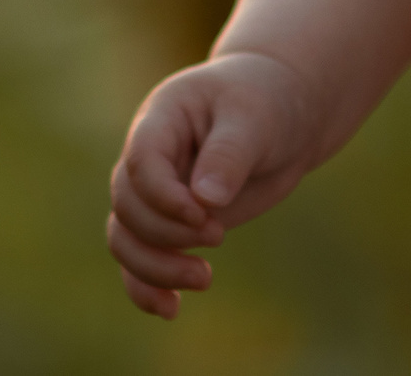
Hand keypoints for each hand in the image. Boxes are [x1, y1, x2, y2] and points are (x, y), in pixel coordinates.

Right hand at [106, 53, 316, 317]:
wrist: (284, 111)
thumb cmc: (266, 101)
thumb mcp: (253, 118)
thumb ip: (228, 154)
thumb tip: (206, 201)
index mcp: (161, 119)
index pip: (140, 163)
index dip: (163, 197)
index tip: (204, 216)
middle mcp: (149, 157)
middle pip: (128, 206)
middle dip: (166, 234)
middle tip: (218, 235)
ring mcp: (158, 191)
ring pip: (126, 238)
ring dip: (154, 268)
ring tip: (204, 279)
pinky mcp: (173, 221)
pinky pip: (141, 258)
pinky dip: (147, 286)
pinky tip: (173, 309)